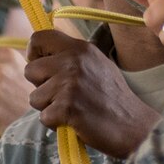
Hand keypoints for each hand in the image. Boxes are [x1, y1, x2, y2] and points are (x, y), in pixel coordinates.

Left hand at [24, 29, 159, 158]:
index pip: (39, 38)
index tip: (42, 67)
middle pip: (30, 70)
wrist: (133, 125)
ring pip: (34, 97)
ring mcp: (70, 84)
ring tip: (73, 108)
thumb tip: (38, 55)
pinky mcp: (67, 107)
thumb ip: (70, 56)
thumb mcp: (95, 63)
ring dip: (49, 107)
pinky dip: (56, 124)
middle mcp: (73, 61)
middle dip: (41, 87)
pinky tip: (75, 121)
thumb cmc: (112, 97)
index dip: (34, 53)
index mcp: (79, 48)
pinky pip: (44, 117)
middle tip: (64, 96)